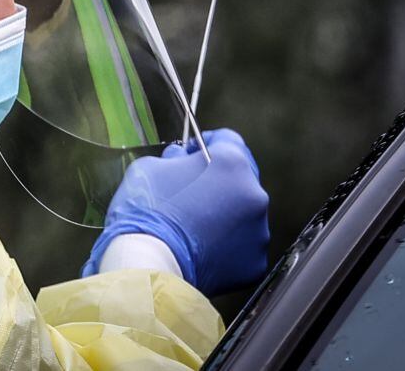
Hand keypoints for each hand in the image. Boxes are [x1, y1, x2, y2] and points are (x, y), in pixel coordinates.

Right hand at [81, 129, 269, 296]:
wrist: (148, 264)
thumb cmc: (146, 210)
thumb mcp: (150, 167)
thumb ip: (175, 158)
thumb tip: (183, 161)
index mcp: (231, 164)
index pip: (228, 139)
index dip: (207, 144)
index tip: (192, 154)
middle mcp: (254, 195)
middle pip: (238, 179)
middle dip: (216, 182)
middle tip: (188, 193)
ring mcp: (258, 232)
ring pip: (242, 214)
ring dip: (222, 215)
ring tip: (191, 227)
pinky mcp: (254, 263)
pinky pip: (240, 246)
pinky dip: (224, 245)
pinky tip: (199, 248)